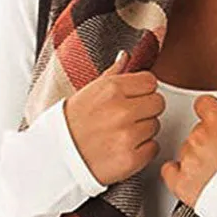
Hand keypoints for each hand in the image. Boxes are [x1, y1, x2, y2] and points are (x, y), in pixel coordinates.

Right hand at [63, 50, 165, 185]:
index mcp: (111, 89)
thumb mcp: (87, 92)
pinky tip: (123, 148)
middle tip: (127, 119)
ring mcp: (127, 136)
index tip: (133, 98)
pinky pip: (153, 148)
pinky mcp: (131, 159)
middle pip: (158, 103)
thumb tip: (126, 57)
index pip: (150, 81)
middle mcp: (121, 111)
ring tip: (120, 135)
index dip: (143, 91)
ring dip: (143, 131)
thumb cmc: (71, 125)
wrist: (57, 158)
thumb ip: (112, 74)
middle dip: (146, 110)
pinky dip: (142, 151)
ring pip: (155, 126)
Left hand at [161, 81, 216, 208]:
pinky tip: (196, 180)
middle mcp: (199, 137)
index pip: (203, 104)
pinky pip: (170, 172)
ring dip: (197, 160)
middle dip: (208, 142)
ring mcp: (188, 160)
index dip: (212, 115)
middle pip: (196, 132)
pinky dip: (179, 174)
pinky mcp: (181, 183)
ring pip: (186, 152)